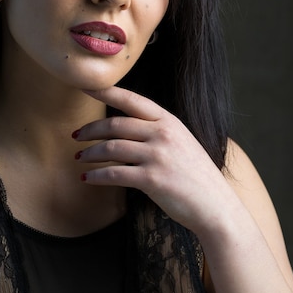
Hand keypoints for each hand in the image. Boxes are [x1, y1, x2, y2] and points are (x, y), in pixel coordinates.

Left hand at [74, 86, 231, 232]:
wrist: (216, 206)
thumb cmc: (195, 177)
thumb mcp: (181, 143)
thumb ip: (156, 131)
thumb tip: (124, 128)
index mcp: (169, 121)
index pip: (131, 100)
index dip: (105, 91)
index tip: (84, 85)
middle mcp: (163, 134)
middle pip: (115, 124)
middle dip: (91, 129)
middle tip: (76, 136)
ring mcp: (158, 156)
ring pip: (111, 148)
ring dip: (90, 153)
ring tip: (79, 158)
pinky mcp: (152, 179)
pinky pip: (114, 174)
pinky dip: (96, 175)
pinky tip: (87, 178)